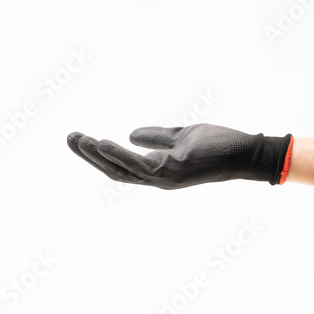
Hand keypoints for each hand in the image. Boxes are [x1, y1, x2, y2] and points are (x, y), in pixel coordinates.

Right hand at [67, 123, 291, 188]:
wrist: (245, 152)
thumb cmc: (217, 145)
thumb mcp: (180, 137)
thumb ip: (156, 137)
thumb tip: (129, 134)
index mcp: (158, 171)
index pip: (122, 167)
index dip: (100, 157)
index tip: (82, 140)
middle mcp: (157, 179)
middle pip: (115, 171)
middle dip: (90, 157)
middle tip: (69, 138)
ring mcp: (164, 178)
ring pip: (122, 170)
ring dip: (96, 155)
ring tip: (76, 138)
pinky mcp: (173, 171)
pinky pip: (139, 164)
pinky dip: (118, 154)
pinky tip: (101, 142)